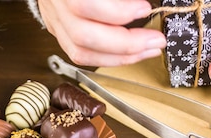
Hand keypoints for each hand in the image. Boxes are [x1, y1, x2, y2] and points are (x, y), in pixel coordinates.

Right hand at [36, 0, 166, 66]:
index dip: (118, 12)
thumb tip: (145, 6)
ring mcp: (56, 20)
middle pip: (83, 35)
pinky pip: (80, 55)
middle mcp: (57, 5)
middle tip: (154, 40)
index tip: (145, 9)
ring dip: (118, 57)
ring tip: (146, 50)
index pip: (85, 4)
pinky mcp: (59, 31)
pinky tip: (128, 54)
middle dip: (125, 44)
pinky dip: (107, 58)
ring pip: (81, 52)